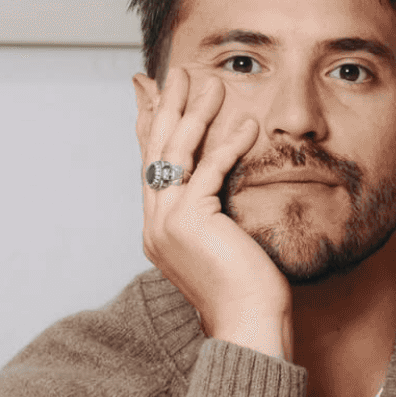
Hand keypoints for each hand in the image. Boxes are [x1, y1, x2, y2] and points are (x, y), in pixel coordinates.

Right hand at [133, 65, 292, 359]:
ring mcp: (168, 223)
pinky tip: (246, 124)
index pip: (150, 164)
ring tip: (213, 82)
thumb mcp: (223, 247)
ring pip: (178, 155)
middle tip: (178, 70)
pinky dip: (228, 145)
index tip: (150, 90)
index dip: (149, 123)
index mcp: (158, 230)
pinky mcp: (192, 223)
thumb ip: (212, 217)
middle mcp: (156, 224)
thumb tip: (217, 197)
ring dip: (196, 114)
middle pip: (157, 150)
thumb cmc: (245, 294)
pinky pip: (210, 172)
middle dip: (167, 105)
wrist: (246, 326)